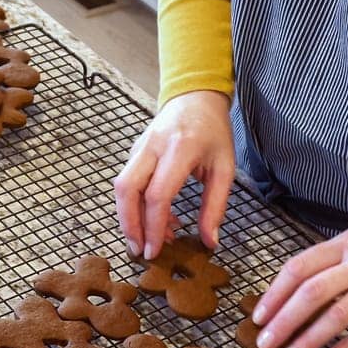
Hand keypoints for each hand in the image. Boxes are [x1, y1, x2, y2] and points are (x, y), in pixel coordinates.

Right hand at [113, 90, 234, 257]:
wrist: (196, 97)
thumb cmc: (214, 132)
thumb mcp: (225, 168)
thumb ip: (216, 206)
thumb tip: (210, 242)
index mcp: (180, 149)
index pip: (157, 194)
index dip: (153, 226)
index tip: (155, 250)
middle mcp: (154, 146)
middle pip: (128, 190)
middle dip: (129, 225)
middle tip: (139, 250)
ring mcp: (140, 147)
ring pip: (122, 187)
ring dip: (128, 217)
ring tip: (147, 239)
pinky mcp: (134, 151)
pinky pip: (127, 182)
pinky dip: (134, 205)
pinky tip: (154, 219)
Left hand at [253, 201, 347, 347]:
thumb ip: (342, 256)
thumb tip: (309, 283)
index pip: (300, 266)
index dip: (275, 293)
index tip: (259, 315)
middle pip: (311, 293)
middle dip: (282, 321)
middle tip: (264, 344)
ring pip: (336, 315)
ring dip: (307, 340)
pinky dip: (346, 347)